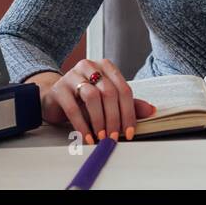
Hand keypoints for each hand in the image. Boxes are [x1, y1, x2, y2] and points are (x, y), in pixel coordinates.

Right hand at [33, 58, 157, 142]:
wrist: (54, 97)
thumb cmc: (83, 98)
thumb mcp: (107, 100)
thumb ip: (128, 104)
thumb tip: (150, 110)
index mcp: (106, 67)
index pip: (124, 89)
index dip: (129, 112)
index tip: (129, 132)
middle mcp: (90, 67)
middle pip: (109, 92)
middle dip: (114, 118)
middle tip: (114, 137)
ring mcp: (73, 75)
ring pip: (92, 97)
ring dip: (99, 120)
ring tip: (101, 137)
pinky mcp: (59, 88)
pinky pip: (73, 108)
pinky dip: (82, 125)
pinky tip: (87, 137)